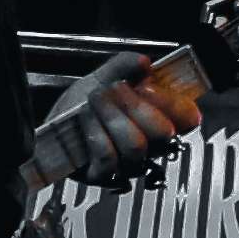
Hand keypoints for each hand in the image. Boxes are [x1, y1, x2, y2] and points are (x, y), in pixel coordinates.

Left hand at [26, 50, 197, 189]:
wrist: (51, 123)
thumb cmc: (83, 104)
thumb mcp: (104, 77)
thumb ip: (124, 65)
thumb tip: (143, 62)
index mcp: (160, 120)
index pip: (187, 118)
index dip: (170, 102)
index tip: (146, 86)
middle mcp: (149, 145)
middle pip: (163, 133)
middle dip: (135, 105)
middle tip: (114, 88)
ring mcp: (127, 163)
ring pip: (135, 145)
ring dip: (111, 115)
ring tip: (95, 99)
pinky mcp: (102, 175)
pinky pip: (108, 158)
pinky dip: (95, 132)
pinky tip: (85, 118)